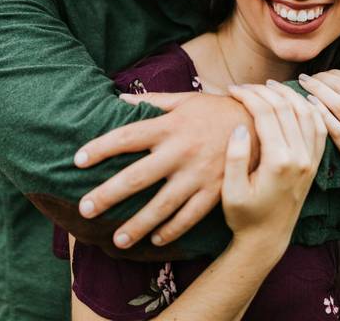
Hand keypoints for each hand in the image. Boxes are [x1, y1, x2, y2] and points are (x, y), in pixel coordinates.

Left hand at [73, 92, 256, 247]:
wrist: (263, 125)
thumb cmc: (217, 110)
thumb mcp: (185, 100)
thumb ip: (152, 101)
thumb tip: (118, 98)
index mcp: (170, 126)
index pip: (126, 137)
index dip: (100, 147)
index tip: (77, 159)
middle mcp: (180, 152)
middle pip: (137, 176)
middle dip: (108, 195)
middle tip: (85, 210)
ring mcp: (198, 176)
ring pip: (161, 206)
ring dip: (137, 225)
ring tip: (116, 240)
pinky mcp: (215, 192)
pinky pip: (190, 217)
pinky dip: (172, 231)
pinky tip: (156, 241)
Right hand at [220, 81, 325, 253]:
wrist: (268, 238)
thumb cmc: (244, 216)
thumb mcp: (231, 191)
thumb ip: (235, 158)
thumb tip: (240, 126)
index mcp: (279, 162)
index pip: (267, 113)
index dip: (248, 96)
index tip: (232, 89)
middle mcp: (300, 157)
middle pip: (287, 108)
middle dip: (264, 90)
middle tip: (245, 86)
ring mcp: (311, 159)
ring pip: (307, 112)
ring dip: (288, 94)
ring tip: (268, 86)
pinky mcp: (315, 162)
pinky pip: (319, 126)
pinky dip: (309, 107)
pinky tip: (296, 99)